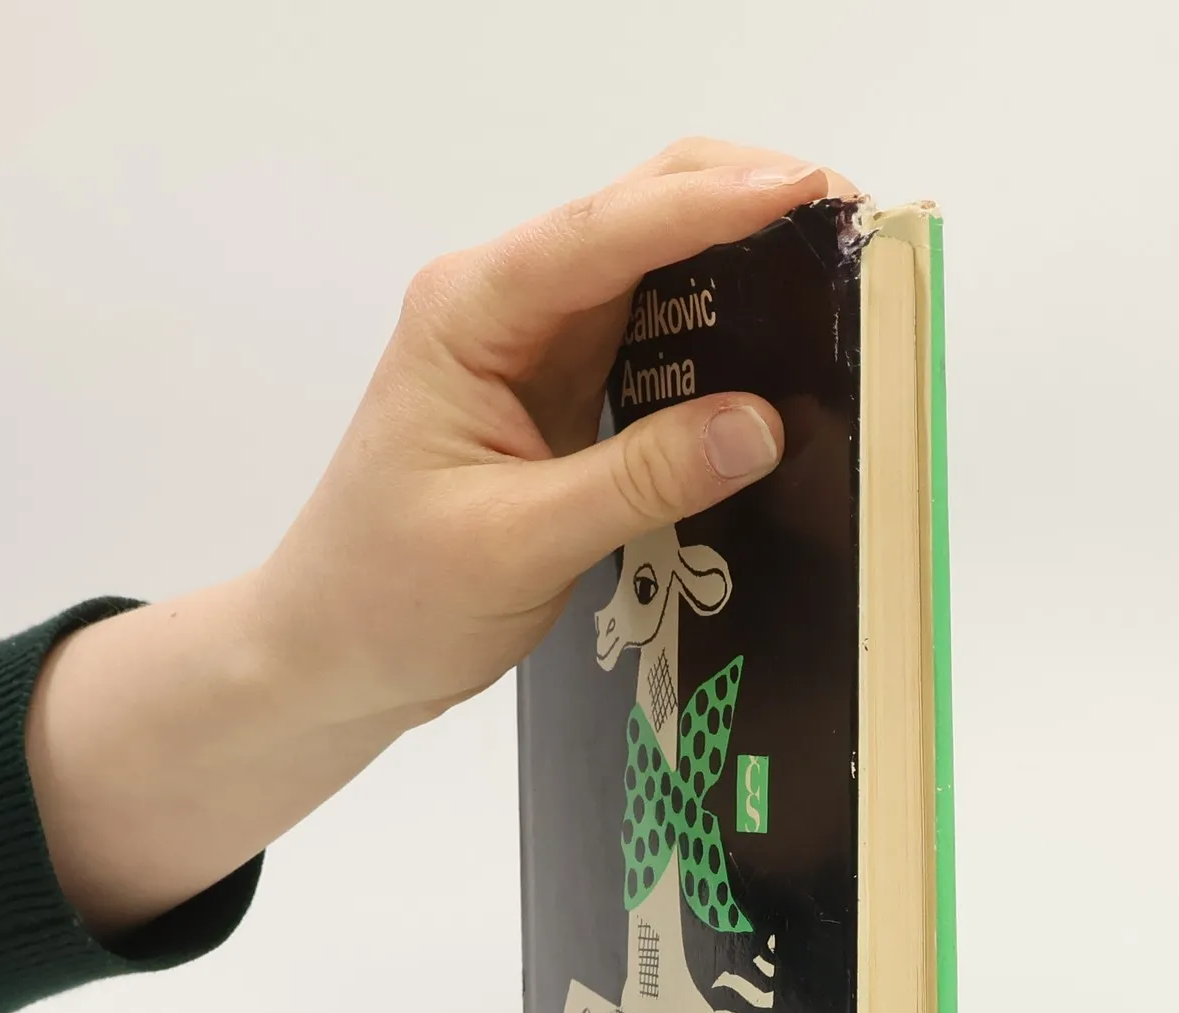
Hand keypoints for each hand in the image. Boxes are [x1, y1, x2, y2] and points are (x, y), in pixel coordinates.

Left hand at [27, 141, 852, 938]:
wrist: (329, 651)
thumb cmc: (390, 598)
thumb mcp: (519, 546)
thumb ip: (640, 481)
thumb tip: (761, 423)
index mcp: (470, 314)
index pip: (603, 235)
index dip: (711, 207)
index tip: (808, 195)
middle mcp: (504, 306)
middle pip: (636, 214)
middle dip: (742, 203)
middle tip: (849, 230)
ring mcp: (534, 346)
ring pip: (655, 269)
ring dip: (741, 262)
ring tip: (834, 279)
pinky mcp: (561, 393)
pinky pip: (655, 341)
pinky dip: (719, 333)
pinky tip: (777, 347)